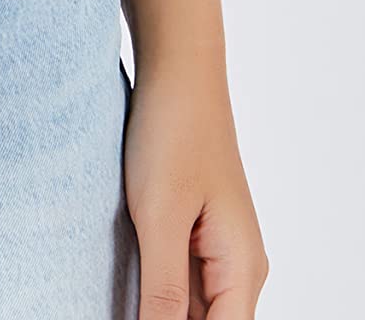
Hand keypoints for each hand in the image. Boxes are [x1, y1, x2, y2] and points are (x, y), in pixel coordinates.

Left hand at [124, 59, 267, 316]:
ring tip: (122, 292)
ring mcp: (218, 254)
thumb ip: (163, 292)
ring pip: (191, 312)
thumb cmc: (174, 131)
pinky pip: (179, 288)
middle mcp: (239, 270)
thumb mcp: (160, 217)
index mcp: (242, 270)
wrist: (178, 70)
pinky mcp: (195, 238)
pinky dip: (153, 295)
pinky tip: (123, 290)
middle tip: (127, 299)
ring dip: (157, 311)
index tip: (140, 317)